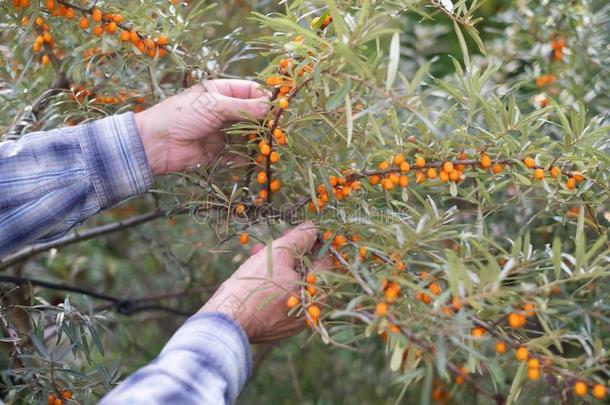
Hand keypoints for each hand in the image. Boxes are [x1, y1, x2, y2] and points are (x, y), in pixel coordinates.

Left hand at [134, 79, 269, 175]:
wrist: (156, 143)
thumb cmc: (182, 115)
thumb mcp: (214, 106)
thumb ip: (243, 107)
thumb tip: (270, 107)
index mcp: (220, 93)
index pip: (250, 91)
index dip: (264, 98)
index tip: (278, 108)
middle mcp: (223, 111)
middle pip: (252, 114)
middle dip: (264, 122)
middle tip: (276, 130)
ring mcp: (221, 132)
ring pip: (247, 135)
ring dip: (258, 141)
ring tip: (268, 146)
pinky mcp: (218, 152)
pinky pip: (238, 155)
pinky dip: (247, 158)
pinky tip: (256, 160)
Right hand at [199, 223, 328, 342]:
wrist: (227, 319)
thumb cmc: (255, 284)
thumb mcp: (279, 252)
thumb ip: (300, 238)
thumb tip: (312, 228)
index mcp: (316, 293)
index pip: (324, 261)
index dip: (312, 243)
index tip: (300, 234)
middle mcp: (309, 311)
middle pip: (305, 274)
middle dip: (290, 254)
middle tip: (277, 242)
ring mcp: (293, 322)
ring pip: (291, 286)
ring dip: (278, 268)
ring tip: (258, 254)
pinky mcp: (277, 328)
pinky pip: (279, 301)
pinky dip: (271, 287)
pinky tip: (255, 274)